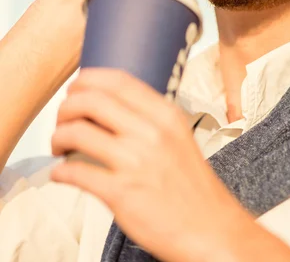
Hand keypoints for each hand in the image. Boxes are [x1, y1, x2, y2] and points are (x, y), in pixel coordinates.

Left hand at [50, 68, 251, 261]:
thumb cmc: (192, 185)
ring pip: (77, 132)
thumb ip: (148, 117)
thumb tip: (108, 105)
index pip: (117, 80)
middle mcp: (151, 132)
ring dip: (59, 137)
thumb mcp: (178, 136)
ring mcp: (135, 162)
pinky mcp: (122, 194)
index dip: (87, 79)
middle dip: (66, 107)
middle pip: (91, 100)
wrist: (210, 229)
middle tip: (63, 119)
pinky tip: (62, 173)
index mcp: (165, 115)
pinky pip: (76, 173)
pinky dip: (60, 172)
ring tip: (60, 146)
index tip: (76, 88)